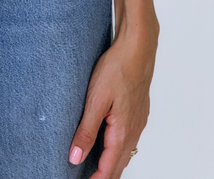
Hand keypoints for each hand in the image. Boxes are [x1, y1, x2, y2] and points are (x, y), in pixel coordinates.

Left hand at [68, 21, 157, 177]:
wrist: (137, 47)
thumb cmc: (118, 69)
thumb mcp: (96, 100)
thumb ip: (86, 131)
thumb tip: (75, 158)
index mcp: (123, 131)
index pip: (108, 168)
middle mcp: (134, 130)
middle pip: (119, 164)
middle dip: (105, 175)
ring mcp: (138, 120)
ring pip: (126, 151)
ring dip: (112, 163)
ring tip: (97, 168)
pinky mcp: (139, 111)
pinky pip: (129, 138)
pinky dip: (119, 148)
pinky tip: (111, 142)